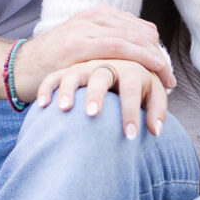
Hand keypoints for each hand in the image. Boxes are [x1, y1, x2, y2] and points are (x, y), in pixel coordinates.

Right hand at [0, 5, 173, 119]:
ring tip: (166, 84)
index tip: (165, 72)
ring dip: (154, 63)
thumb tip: (137, 54)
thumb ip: (105, 47)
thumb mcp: (82, 50)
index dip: (155, 50)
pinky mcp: (79, 43)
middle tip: (171, 82)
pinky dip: (139, 61)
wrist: (16, 69)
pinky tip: (151, 77)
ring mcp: (86, 28)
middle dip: (159, 58)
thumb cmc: (52, 66)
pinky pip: (119, 48)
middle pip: (141, 33)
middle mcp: (93, 17)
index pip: (139, 28)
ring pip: (134, 39)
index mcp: (97, 15)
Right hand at [34, 57, 166, 138]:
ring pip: (73, 74)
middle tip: (93, 115)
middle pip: (100, 76)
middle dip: (96, 95)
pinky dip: (47, 89)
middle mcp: (106, 64)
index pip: (131, 88)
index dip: (131, 111)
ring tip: (64, 110)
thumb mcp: (152, 93)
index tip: (130, 136)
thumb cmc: (139, 84)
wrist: (121, 63)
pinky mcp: (68, 70)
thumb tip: (155, 131)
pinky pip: (54, 77)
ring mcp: (85, 66)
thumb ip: (156, 110)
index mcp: (131, 68)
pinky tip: (42, 106)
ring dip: (68, 90)